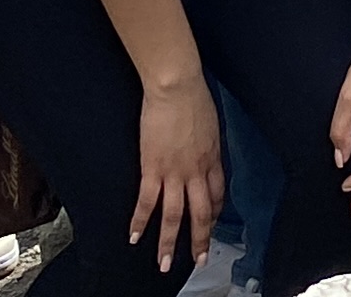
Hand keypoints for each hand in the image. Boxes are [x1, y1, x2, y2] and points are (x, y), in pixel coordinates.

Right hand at [132, 74, 223, 270]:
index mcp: (213, 158)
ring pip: (174, 216)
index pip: (216, 195)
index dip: (214, 213)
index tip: (210, 224)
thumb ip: (208, 144)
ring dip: (169, 242)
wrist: (177, 87)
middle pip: (200, 213)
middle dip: (199, 240)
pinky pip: (146, 202)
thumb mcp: (211, 123)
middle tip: (197, 260)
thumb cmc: (194, 97)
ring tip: (164, 263)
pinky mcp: (152, 168)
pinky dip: (139, 221)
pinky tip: (133, 236)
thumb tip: (206, 151)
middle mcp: (197, 171)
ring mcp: (175, 172)